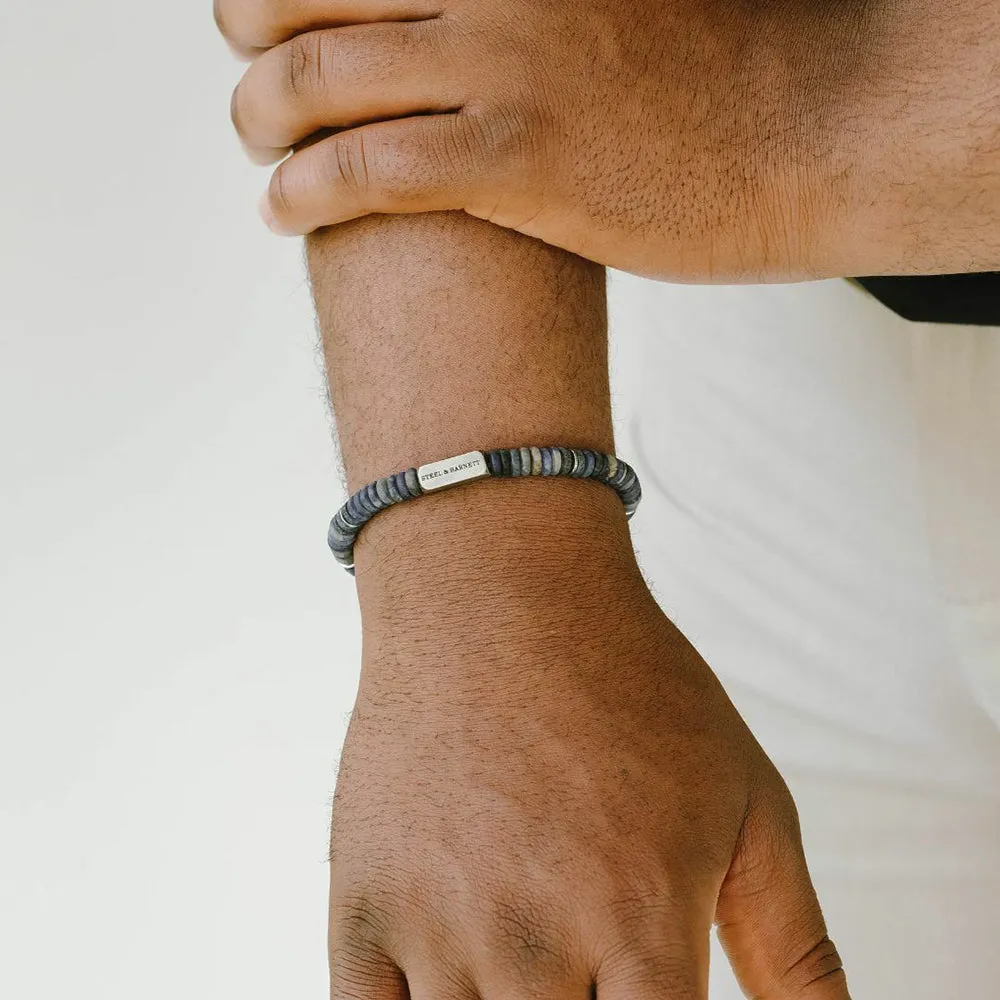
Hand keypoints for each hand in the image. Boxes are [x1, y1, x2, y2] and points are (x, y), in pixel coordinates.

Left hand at [216, 0, 999, 279]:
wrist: (811, 132)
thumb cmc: (719, 72)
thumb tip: (453, 20)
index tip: (275, 13)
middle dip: (252, 30)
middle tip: (252, 72)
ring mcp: (506, 64)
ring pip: (318, 78)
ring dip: (260, 118)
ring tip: (259, 149)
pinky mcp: (521, 160)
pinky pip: (366, 170)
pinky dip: (302, 191)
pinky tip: (281, 211)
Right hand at [325, 485, 849, 998]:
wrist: (496, 595)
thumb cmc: (628, 687)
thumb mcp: (744, 797)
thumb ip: (794, 940)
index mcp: (642, 920)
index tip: (641, 999)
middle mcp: (534, 939)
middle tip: (586, 969)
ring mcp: (435, 926)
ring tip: (529, 960)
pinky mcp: (362, 905)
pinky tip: (451, 987)